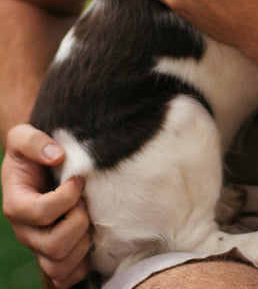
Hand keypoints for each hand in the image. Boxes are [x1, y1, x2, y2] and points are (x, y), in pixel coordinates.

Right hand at [2, 124, 90, 288]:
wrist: (36, 163)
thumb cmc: (31, 151)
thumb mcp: (23, 135)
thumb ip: (34, 141)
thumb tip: (56, 155)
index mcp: (16, 205)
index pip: (41, 213)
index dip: (66, 197)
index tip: (78, 179)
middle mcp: (25, 231)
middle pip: (54, 245)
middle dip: (78, 221)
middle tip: (85, 202)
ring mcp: (38, 246)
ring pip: (59, 266)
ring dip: (82, 244)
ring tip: (87, 219)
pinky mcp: (52, 255)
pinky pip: (65, 278)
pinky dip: (81, 265)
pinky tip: (89, 240)